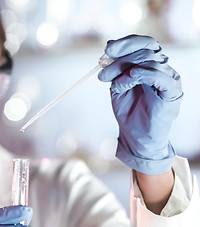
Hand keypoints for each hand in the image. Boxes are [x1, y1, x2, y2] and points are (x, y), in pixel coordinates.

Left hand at [98, 34, 181, 174]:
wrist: (136, 136)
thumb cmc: (128, 111)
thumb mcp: (117, 85)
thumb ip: (115, 68)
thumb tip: (109, 46)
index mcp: (149, 64)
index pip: (143, 43)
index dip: (125, 42)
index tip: (107, 49)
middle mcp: (161, 68)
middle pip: (146, 49)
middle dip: (121, 56)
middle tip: (102, 65)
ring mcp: (168, 78)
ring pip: (150, 60)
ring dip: (125, 68)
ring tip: (112, 82)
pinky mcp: (172, 91)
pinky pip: (159, 75)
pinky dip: (141, 74)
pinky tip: (127, 79)